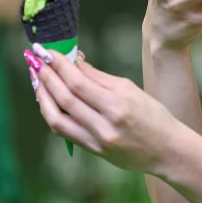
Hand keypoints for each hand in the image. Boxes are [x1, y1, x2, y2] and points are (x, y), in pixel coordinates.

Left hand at [29, 44, 187, 175]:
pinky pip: (64, 131)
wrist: (167, 151)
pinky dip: (52, 112)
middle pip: (64, 99)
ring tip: (36, 77)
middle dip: (46, 76)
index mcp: (118, 107)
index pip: (79, 84)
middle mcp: (104, 126)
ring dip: (42, 96)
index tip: (47, 51)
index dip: (59, 66)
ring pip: (56, 118)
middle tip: (34, 59)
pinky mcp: (92, 151)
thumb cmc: (154, 116)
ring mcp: (96, 142)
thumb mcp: (132, 90)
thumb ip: (100, 77)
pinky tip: (47, 98)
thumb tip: (74, 62)